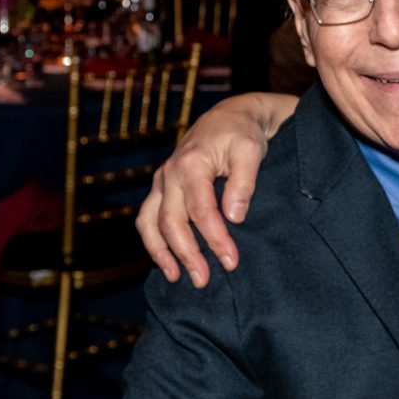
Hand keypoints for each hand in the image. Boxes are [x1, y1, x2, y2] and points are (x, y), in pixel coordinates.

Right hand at [136, 92, 293, 286]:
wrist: (228, 117)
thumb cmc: (241, 134)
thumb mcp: (251, 150)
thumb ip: (243, 183)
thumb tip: (234, 217)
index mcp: (191, 163)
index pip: (201, 210)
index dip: (216, 239)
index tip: (231, 261)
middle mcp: (169, 173)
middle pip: (171, 221)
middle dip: (187, 254)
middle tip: (204, 280)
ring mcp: (161, 181)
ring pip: (150, 223)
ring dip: (161, 253)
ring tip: (177, 278)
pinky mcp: (160, 188)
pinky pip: (147, 219)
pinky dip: (153, 242)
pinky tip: (166, 262)